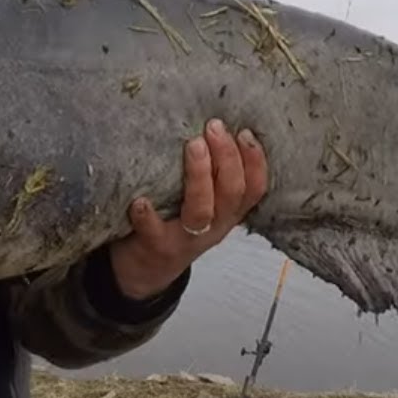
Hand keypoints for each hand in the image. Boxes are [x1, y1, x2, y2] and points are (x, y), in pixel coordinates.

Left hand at [109, 119, 268, 300]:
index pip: (254, 188)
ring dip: (199, 176)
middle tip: (213, 127)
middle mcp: (214, 227)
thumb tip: (213, 124)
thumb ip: (212, 175)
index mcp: (228, 213)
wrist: (145, 273)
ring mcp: (186, 239)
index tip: (244, 132)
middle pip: (231, 194)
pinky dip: (148, 215)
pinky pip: (154, 231)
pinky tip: (141, 200)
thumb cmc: (174, 225)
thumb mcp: (204, 205)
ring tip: (193, 146)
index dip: (255, 161)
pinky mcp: (156, 247)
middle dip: (226, 157)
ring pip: (202, 210)